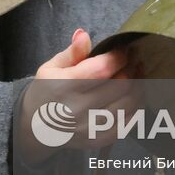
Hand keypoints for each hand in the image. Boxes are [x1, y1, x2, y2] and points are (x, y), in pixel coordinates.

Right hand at [17, 29, 134, 162]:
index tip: (124, 50)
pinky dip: (135, 107)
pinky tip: (133, 95)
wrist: (37, 128)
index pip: (102, 69)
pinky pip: (127, 123)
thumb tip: (84, 34)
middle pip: (120, 86)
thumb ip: (71, 52)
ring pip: (128, 104)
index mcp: (65, 86)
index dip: (118, 57)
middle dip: (132, 69)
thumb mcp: (51, 67)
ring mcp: (90, 127)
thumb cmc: (46, 91)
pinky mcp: (98, 140)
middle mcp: (78, 108)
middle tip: (134, 60)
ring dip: (137, 87)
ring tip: (137, 75)